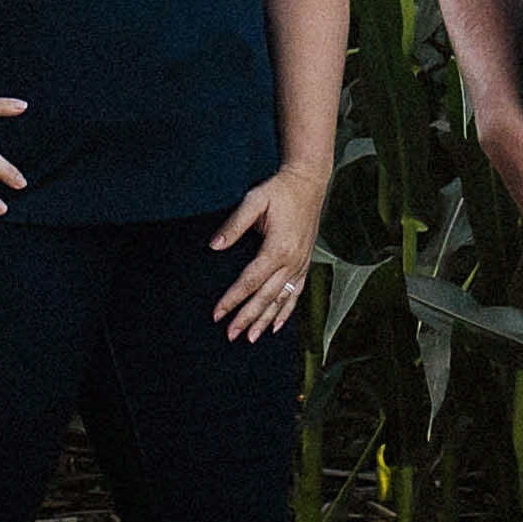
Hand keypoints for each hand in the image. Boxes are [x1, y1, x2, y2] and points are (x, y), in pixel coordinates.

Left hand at [205, 159, 327, 335]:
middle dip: (247, 317)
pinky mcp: (305, 263)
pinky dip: (286, 312)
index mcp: (278, 248)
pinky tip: (277, 326)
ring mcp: (301, 264)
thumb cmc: (279, 190)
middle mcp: (292, 261)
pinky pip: (296, 293)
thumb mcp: (254, 200)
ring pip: (282, 299)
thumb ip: (234, 224)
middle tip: (230, 335)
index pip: (250, 281)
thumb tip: (214, 246)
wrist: (308, 183)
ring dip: (266, 320)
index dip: (232, 299)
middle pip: (266, 297)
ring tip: (250, 338)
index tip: (217, 314)